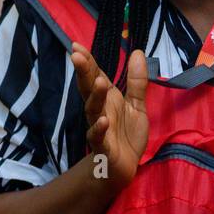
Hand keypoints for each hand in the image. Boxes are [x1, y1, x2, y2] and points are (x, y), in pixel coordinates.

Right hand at [71, 43, 148, 184]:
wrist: (122, 168)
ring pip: (93, 110)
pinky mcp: (104, 147)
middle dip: (84, 73)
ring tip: (100, 81)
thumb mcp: (137, 105)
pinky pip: (99, 137)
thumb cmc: (126, 135)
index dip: (87, 61)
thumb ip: (136, 81)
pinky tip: (103, 120)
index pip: (95, 76)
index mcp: (107, 99)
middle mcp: (100, 110)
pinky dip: (99, 129)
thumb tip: (137, 52)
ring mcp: (100, 128)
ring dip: (95, 97)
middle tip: (77, 55)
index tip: (76, 45)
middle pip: (89, 89)